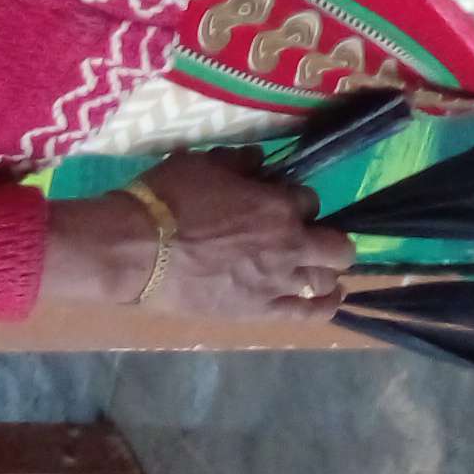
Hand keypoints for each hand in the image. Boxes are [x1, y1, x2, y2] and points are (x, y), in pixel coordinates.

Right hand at [38, 154, 353, 320]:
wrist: (137, 250)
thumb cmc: (166, 200)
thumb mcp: (201, 165)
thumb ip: (237, 162)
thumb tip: (258, 160)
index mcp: (278, 206)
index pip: (308, 200)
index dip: (294, 200)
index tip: (275, 202)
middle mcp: (289, 245)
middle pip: (337, 245)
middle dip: (326, 237)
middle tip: (304, 236)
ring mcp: (278, 282)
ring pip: (327, 280)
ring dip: (323, 270)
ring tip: (310, 268)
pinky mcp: (261, 310)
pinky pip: (309, 312)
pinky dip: (326, 305)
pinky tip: (331, 298)